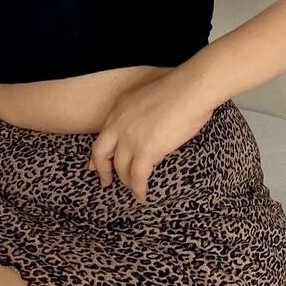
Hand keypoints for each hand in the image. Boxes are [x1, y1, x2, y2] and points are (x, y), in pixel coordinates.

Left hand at [88, 69, 216, 203]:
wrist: (191, 90)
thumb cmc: (180, 90)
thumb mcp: (148, 98)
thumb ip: (140, 114)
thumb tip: (148, 129)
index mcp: (120, 109)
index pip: (102, 135)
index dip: (98, 153)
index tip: (95, 165)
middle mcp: (119, 124)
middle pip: (101, 153)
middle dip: (103, 170)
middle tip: (106, 182)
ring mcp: (130, 138)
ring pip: (121, 169)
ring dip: (127, 182)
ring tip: (133, 189)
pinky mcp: (145, 151)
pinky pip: (137, 177)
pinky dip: (138, 189)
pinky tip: (142, 196)